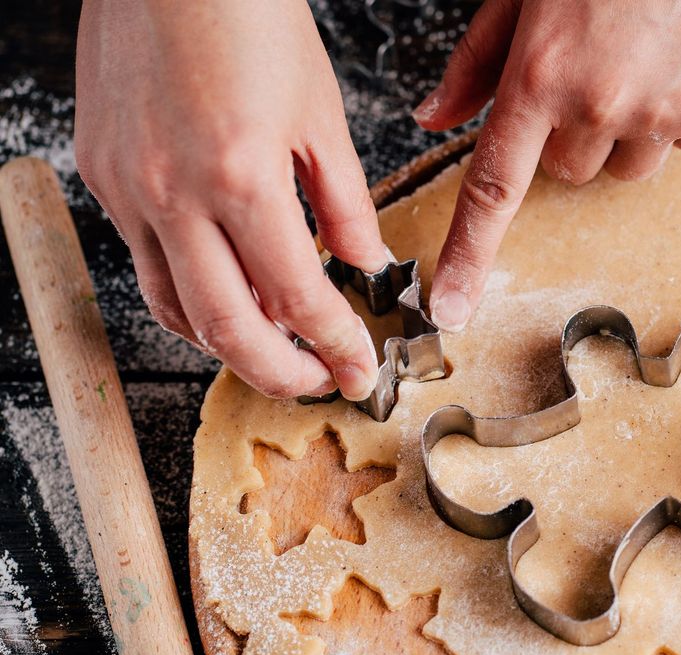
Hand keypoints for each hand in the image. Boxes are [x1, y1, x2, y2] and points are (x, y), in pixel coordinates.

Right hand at [75, 0, 385, 399]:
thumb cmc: (249, 21)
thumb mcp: (321, 113)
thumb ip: (346, 202)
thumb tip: (366, 264)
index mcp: (243, 177)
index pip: (298, 298)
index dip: (334, 345)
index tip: (358, 369)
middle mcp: (175, 194)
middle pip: (227, 328)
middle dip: (279, 373)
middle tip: (316, 381)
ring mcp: (128, 189)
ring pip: (172, 307)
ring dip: (226, 344)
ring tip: (272, 349)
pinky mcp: (103, 177)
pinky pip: (143, 262)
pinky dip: (187, 294)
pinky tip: (223, 292)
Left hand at [414, 0, 680, 331]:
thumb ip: (482, 57)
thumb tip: (434, 115)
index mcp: (541, 72)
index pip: (494, 186)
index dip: (468, 254)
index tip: (451, 306)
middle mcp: (599, 105)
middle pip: (571, 170)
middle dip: (578, 131)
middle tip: (605, 62)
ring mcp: (665, 114)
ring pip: (631, 164)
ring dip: (634, 126)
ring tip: (653, 51)